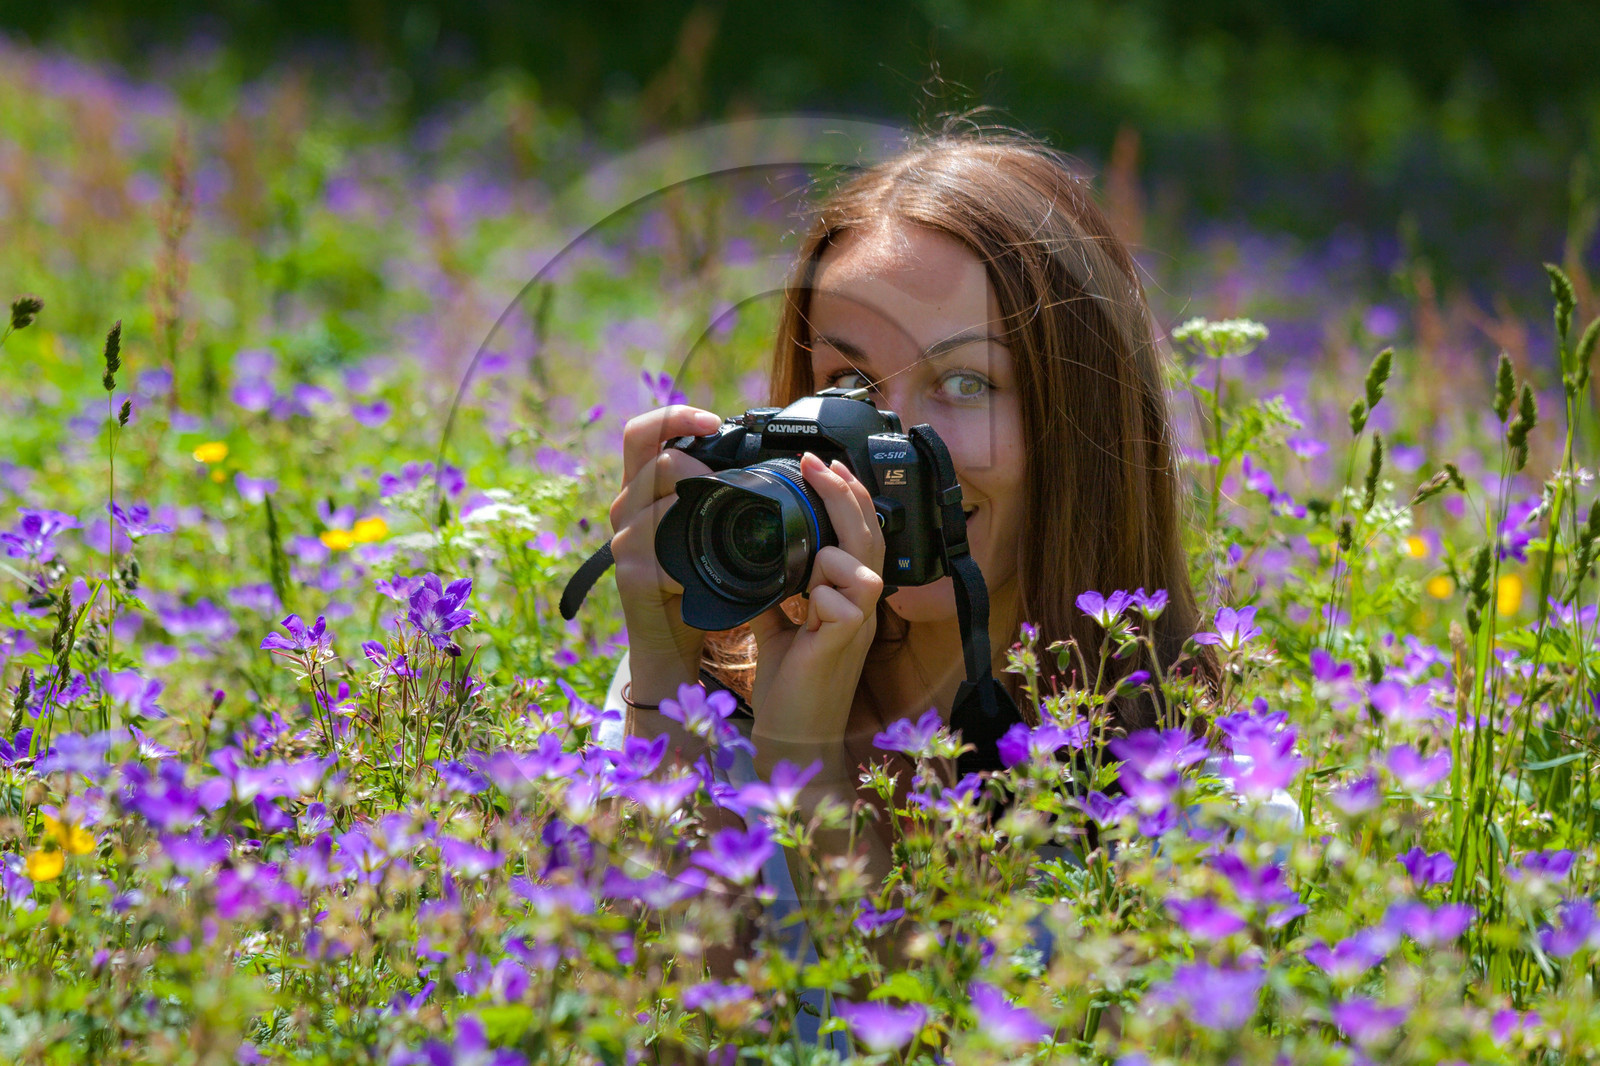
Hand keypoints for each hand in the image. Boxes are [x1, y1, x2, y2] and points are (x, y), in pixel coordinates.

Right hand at [609, 403, 722, 703]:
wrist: (670, 643)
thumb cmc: (692, 585)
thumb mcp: (701, 532)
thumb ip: (713, 497)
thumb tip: (763, 464)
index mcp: (643, 490)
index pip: (644, 433)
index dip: (675, 416)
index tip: (711, 422)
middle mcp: (627, 509)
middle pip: (650, 455)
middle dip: (691, 459)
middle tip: (721, 480)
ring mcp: (625, 541)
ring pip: (652, 496)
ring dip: (690, 496)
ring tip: (720, 514)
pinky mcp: (632, 575)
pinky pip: (654, 551)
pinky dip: (684, 556)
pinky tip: (702, 567)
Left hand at [747, 451, 886, 745]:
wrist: (790, 739)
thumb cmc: (789, 685)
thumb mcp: (776, 624)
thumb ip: (774, 589)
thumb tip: (753, 553)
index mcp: (849, 598)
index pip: (861, 534)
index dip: (847, 497)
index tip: (818, 466)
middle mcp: (863, 608)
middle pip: (869, 537)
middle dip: (844, 494)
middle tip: (816, 463)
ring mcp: (858, 627)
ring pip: (865, 566)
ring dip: (834, 551)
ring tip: (805, 566)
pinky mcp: (842, 646)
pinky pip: (845, 604)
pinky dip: (821, 596)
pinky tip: (804, 612)